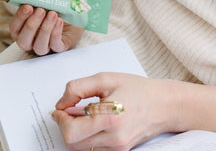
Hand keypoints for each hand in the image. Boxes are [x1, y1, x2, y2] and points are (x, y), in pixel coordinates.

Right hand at [9, 4, 82, 54]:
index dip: (19, 18)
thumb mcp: (42, 0)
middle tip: (40, 10)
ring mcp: (45, 47)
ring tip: (52, 14)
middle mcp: (30, 42)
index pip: (14, 28)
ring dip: (45, 29)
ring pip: (40, 46)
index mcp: (21, 30)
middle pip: (23, 41)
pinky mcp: (60, 48)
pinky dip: (56, 33)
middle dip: (31, 25)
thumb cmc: (52, 5)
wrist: (72, 12)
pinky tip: (59, 21)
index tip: (27, 6)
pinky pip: (56, 46)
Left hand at [52, 73, 179, 150]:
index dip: (60, 119)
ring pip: (81, 148)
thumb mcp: (104, 79)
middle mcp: (115, 140)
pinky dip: (85, 136)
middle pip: (72, 143)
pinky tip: (91, 121)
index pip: (71, 131)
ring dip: (74, 131)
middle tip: (68, 109)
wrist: (163, 104)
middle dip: (64, 125)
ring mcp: (118, 148)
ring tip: (82, 113)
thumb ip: (78, 88)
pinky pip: (93, 148)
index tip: (59, 107)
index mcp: (111, 118)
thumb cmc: (136, 89)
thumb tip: (61, 103)